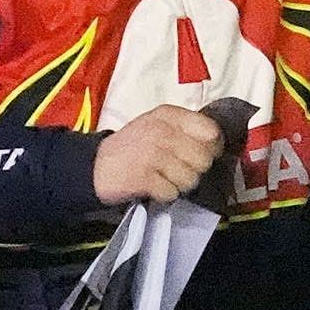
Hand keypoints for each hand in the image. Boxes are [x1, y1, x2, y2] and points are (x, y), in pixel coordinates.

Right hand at [93, 103, 224, 207]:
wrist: (93, 165)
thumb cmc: (131, 146)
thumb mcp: (157, 124)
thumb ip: (185, 127)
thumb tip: (216, 141)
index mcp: (169, 115)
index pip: (211, 131)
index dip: (212, 147)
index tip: (203, 152)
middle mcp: (162, 131)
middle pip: (204, 159)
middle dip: (195, 169)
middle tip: (178, 168)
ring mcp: (152, 154)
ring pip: (190, 178)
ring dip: (179, 184)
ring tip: (164, 177)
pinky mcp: (143, 178)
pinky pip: (171, 192)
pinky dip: (164, 194)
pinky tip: (153, 186)